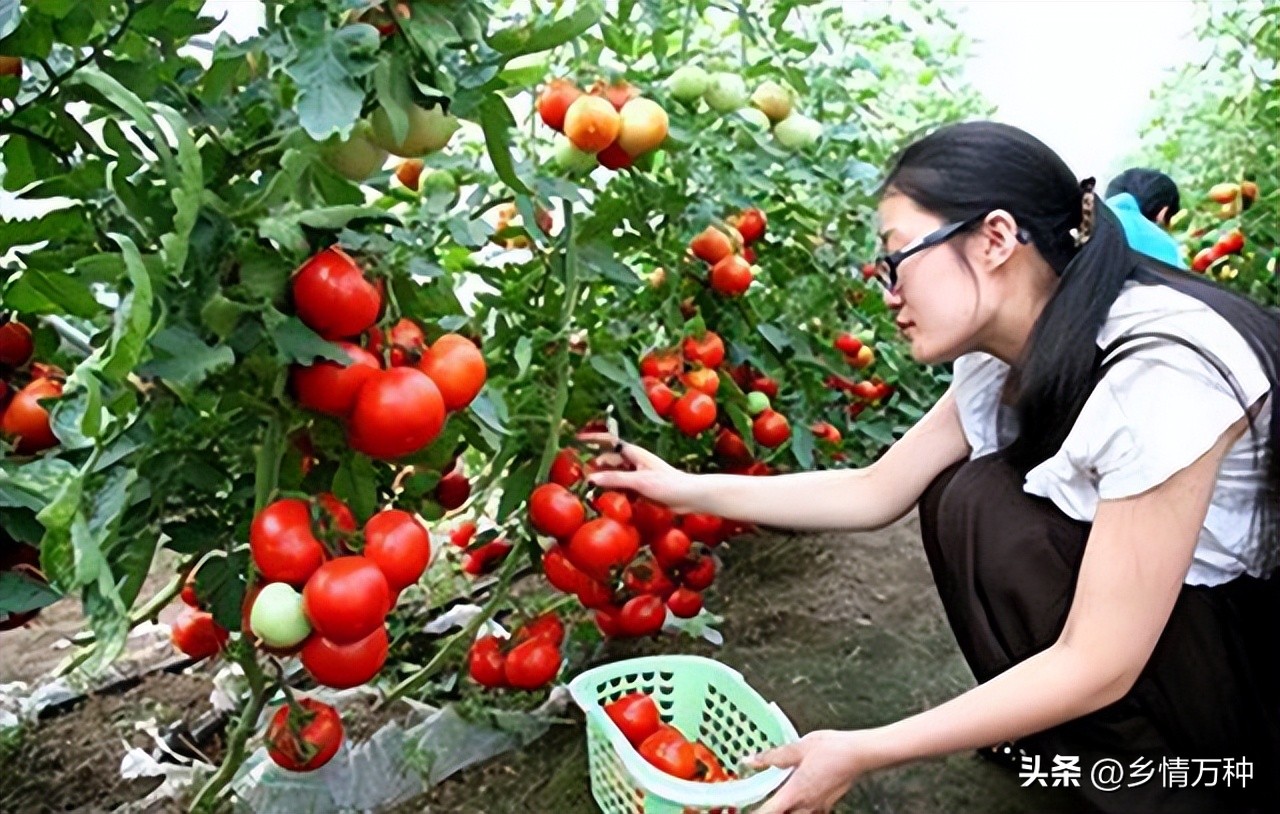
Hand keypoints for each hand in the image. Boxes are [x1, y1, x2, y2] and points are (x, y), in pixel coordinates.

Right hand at [576, 432, 703, 512]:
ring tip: (586, 486)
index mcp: (634, 453)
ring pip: (614, 474)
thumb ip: (615, 479)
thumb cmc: (668, 484)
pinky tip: (604, 497)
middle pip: (609, 460)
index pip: (609, 441)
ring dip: (603, 479)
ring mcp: (637, 474)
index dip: (593, 439)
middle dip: (594, 463)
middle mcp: (634, 461)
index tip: (577, 439)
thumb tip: (591, 478)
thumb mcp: (639, 481)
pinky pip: (621, 486)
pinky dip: (612, 489)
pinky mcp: (640, 487)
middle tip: (577, 471)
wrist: (689, 496)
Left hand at [746, 730, 870, 813]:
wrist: (861, 753)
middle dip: (772, 810)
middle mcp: (807, 804)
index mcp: (796, 792)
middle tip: (762, 801)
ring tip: (781, 797)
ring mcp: (819, 806)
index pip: (769, 811)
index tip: (744, 809)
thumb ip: (773, 756)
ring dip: (787, 808)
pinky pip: (809, 811)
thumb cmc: (834, 749)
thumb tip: (751, 760)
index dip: (755, 812)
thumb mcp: (799, 748)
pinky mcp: (828, 804)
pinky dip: (800, 807)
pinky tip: (800, 795)